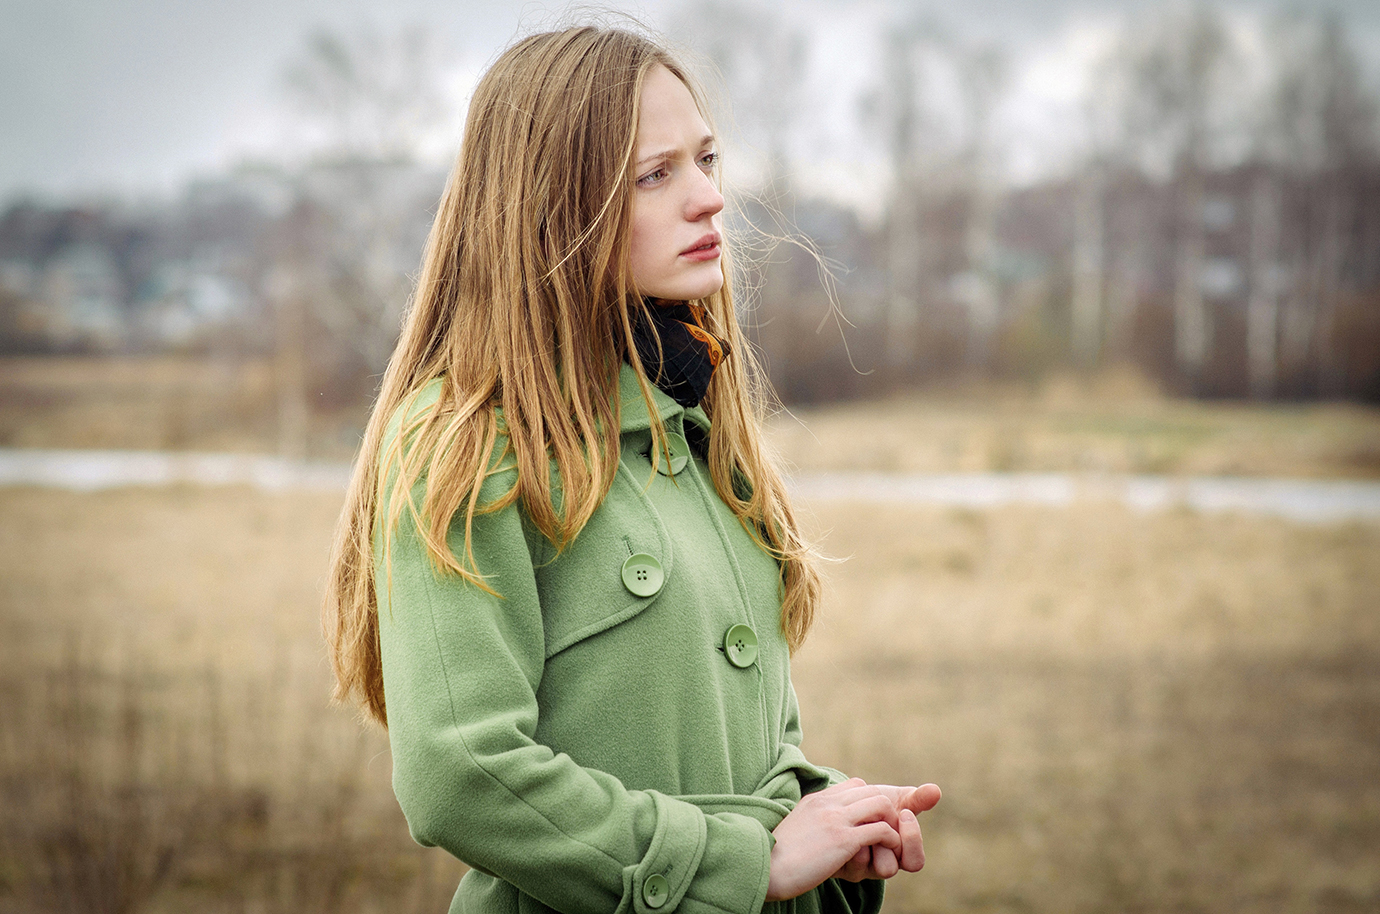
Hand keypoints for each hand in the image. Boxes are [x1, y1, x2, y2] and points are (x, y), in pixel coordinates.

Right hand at [765, 779, 903, 900]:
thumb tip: (825, 828)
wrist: (766, 867)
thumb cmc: (779, 856)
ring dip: (891, 823)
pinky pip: (881, 830)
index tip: (871, 822)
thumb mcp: (797, 827)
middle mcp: (827, 803)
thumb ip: (814, 820)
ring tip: (889, 841)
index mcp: (817, 798)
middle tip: (887, 832)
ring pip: (881, 805)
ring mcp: (835, 819)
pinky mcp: (843, 839)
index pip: (855, 785)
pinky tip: (886, 851)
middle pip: (872, 791)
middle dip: (886, 811)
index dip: (869, 802)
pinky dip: (890, 840)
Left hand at [832, 782, 941, 881]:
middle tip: (878, 818)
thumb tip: (935, 790)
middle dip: (883, 840)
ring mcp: (859, 867)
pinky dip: (846, 835)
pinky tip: (845, 820)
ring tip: (861, 819)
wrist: (846, 805)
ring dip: (864, 838)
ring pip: (861, 863)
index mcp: (900, 854)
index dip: (912, 839)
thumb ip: (917, 799)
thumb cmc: (877, 805)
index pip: (915, 862)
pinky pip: (844, 856)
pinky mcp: (841, 862)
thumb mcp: (897, 800)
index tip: (905, 812)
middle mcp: (880, 865)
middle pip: (889, 869)